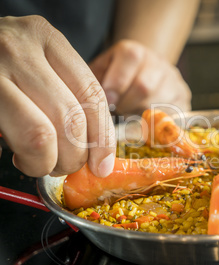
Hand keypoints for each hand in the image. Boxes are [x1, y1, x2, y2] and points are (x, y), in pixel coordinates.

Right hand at [0, 16, 115, 177]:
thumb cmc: (1, 60)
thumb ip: (67, 92)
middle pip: (70, 117)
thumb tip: (98, 150)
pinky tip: (19, 155)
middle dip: (74, 156)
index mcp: (46, 38)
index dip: (102, 137)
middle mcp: (19, 50)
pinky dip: (24, 157)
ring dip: (47, 162)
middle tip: (66, 165)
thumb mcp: (38, 61)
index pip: (91, 93)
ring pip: (41, 134)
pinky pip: (10, 139)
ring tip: (41, 163)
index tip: (102, 164)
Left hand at [89, 40, 191, 114]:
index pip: (131, 57)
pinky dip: (155, 124)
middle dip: (126, 104)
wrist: (141, 77)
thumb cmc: (113, 80)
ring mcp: (174, 81)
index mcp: (135, 52)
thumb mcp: (99, 75)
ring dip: (139, 116)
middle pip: (144, 85)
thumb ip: (91, 84)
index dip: (117, 81)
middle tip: (117, 112)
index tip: (107, 100)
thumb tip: (89, 105)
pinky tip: (144, 122)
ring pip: (158, 103)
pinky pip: (171, 116)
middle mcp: (158, 63)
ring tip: (130, 117)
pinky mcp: (183, 99)